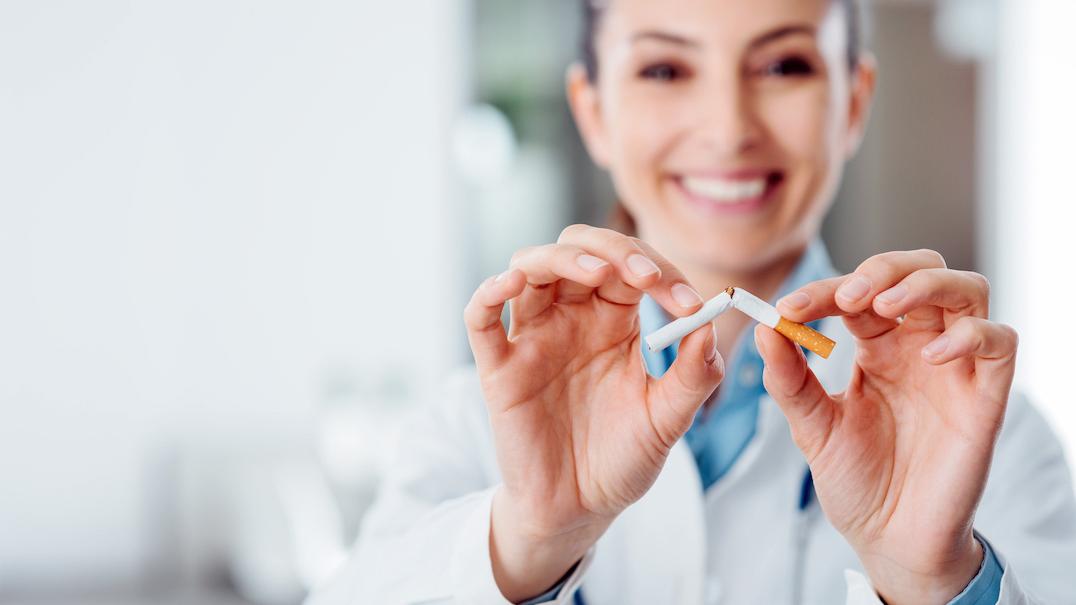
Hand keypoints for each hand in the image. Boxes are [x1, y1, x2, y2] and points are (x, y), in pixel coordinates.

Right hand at [464, 225, 723, 601]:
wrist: (581, 509)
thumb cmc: (623, 459)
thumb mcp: (667, 419)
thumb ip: (692, 375)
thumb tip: (709, 324)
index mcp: (614, 321)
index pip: (631, 268)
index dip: (661, 271)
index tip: (690, 302)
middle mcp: (571, 318)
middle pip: (579, 249)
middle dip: (615, 249)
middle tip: (648, 277)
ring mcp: (532, 338)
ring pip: (531, 266)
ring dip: (563, 258)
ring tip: (599, 272)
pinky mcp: (498, 368)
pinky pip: (481, 318)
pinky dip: (489, 292)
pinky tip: (511, 283)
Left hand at [756, 249, 1016, 604]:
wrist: (889, 539)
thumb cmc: (856, 480)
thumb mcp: (812, 427)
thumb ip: (789, 379)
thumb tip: (764, 328)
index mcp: (876, 347)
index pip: (857, 293)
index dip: (822, 290)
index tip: (787, 308)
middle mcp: (919, 346)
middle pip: (920, 270)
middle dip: (882, 269)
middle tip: (846, 297)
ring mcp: (956, 368)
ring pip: (966, 289)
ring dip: (926, 285)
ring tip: (886, 306)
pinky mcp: (986, 396)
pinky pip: (999, 343)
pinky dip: (970, 335)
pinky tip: (933, 354)